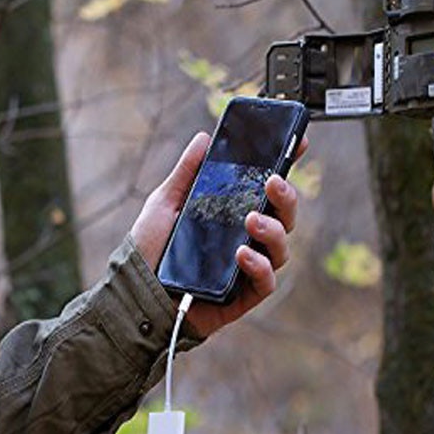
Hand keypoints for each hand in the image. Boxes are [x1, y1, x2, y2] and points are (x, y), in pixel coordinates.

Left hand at [130, 130, 305, 337]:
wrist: (135, 292)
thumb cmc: (150, 250)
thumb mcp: (164, 205)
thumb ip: (186, 173)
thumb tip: (204, 138)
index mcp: (233, 215)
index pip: (268, 190)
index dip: (287, 166)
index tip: (299, 142)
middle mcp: (247, 240)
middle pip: (283, 217)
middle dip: (286, 197)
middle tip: (273, 181)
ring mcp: (248, 268)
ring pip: (280, 248)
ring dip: (273, 230)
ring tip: (252, 219)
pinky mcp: (243, 296)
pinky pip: (266, 282)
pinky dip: (259, 266)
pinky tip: (242, 254)